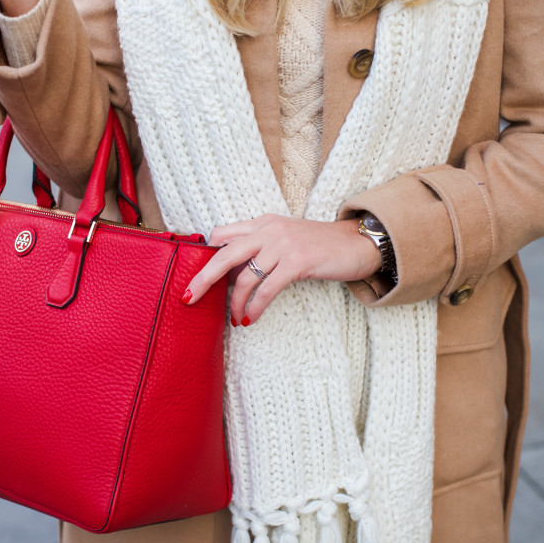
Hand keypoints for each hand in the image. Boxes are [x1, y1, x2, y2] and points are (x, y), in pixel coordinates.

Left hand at [182, 214, 381, 325]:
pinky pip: (267, 289)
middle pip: (223, 253)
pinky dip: (255, 307)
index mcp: (262, 223)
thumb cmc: (320, 247)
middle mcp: (268, 230)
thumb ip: (260, 249)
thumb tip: (232, 276)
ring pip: (245, 276)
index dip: (207, 256)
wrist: (356, 243)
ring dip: (234, 303)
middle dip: (203, 278)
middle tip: (188, 298)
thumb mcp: (285, 240)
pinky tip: (250, 319)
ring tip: (234, 319)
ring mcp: (283, 245)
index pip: (222, 234)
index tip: (197, 276)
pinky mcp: (298, 262)